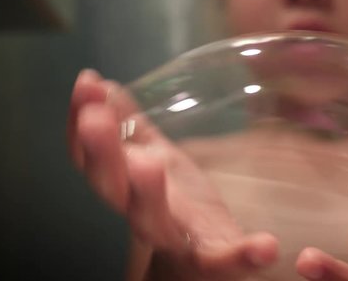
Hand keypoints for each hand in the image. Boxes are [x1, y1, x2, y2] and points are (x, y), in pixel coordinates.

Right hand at [67, 69, 278, 279]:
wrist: (194, 267)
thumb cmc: (174, 208)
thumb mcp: (153, 162)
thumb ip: (132, 129)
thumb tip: (104, 86)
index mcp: (126, 189)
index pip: (93, 158)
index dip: (82, 123)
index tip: (87, 85)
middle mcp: (142, 214)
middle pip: (114, 189)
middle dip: (102, 153)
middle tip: (95, 118)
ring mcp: (176, 240)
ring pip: (153, 221)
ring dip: (146, 193)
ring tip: (149, 162)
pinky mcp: (212, 260)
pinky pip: (224, 261)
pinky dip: (243, 255)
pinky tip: (265, 245)